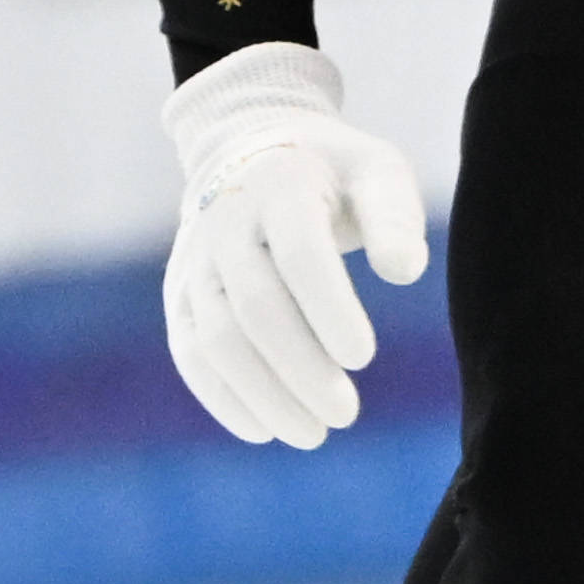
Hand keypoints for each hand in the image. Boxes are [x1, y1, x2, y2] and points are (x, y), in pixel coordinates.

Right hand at [160, 42, 430, 448]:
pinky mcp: (178, 295)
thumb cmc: (333, 171)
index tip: (365, 357)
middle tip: (347, 415)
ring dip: (263, 395)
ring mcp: (194, 263)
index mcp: (280, 189)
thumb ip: (395, 218)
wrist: (249, 149)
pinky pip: (190, 353)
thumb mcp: (377, 172)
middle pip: (255, 310)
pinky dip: (222, 397)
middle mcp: (224, 226)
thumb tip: (405, 271)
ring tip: (313, 434)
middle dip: (300, 369)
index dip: (330, 311)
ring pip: (216, 340)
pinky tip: (264, 430)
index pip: (300, 258)